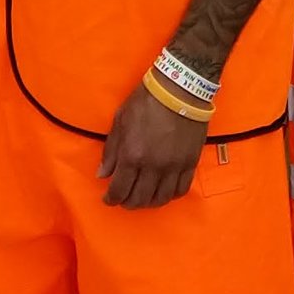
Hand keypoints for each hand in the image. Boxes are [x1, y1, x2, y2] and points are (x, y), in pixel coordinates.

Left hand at [100, 83, 206, 209]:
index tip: (108, 199)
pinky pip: (181, 190)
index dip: (111, 198)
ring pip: (161, 199)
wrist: (180, 90)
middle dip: (128, 203)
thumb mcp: (120, 121)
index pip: (119, 189)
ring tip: (143, 198)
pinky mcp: (190, 163)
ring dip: (149, 203)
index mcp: (132, 155)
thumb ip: (111, 151)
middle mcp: (153, 166)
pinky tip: (163, 191)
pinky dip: (170, 195)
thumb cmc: (145, 102)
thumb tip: (102, 175)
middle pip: (139, 199)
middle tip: (124, 200)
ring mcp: (174, 167)